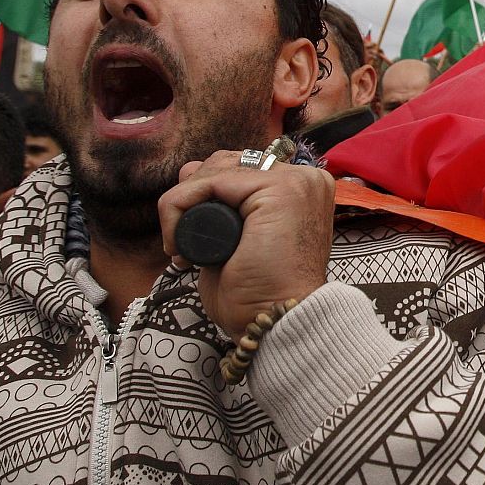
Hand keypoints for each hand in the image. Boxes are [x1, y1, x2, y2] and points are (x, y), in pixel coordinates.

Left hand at [158, 150, 335, 334]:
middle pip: (226, 162)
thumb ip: (220, 203)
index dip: (203, 196)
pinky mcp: (280, 189)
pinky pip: (210, 181)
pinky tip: (181, 245)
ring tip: (183, 246)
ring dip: (184, 203)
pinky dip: (180, 207)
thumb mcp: (235, 238)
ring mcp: (296, 180)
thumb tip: (189, 171)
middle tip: (183, 243)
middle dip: (193, 197)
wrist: (273, 322)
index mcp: (299, 189)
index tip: (189, 240)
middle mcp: (304, 179)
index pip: (238, 169)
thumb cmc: (257, 292)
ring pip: (215, 168)